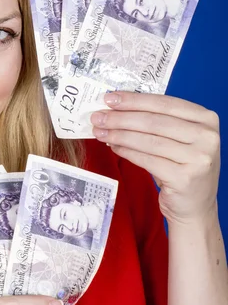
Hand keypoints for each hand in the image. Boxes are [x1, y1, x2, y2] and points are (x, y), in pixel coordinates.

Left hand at [90, 91, 220, 224]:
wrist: (195, 205)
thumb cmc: (181, 167)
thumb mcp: (178, 139)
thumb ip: (156, 121)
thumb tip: (116, 107)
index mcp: (206, 119)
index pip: (164, 103)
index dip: (134, 100)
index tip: (110, 98)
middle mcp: (207, 137)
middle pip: (154, 121)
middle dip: (121, 118)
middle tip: (98, 116)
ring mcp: (198, 158)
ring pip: (148, 140)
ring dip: (119, 134)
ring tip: (100, 131)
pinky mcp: (184, 178)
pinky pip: (147, 160)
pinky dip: (127, 152)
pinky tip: (113, 146)